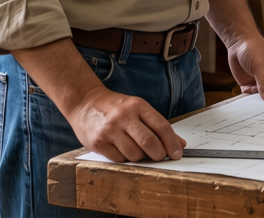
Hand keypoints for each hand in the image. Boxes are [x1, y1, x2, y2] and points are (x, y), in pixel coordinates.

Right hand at [67, 85, 185, 162]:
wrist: (84, 103)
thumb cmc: (115, 107)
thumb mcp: (138, 108)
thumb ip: (157, 125)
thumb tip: (179, 143)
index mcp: (137, 106)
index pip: (161, 126)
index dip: (172, 143)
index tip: (178, 153)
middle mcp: (123, 117)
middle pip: (149, 142)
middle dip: (159, 154)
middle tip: (160, 156)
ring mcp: (109, 130)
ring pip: (134, 154)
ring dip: (141, 157)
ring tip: (138, 150)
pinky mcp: (98, 143)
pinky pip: (120, 159)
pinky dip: (126, 159)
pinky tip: (123, 149)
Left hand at [226, 32, 263, 99]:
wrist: (238, 43)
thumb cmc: (254, 48)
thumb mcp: (260, 65)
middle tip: (260, 104)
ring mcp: (261, 85)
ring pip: (261, 100)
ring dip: (255, 100)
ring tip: (251, 93)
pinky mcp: (250, 86)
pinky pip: (250, 98)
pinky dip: (246, 98)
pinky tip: (245, 91)